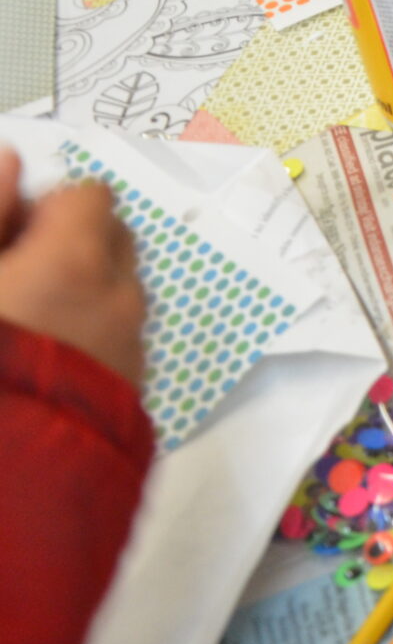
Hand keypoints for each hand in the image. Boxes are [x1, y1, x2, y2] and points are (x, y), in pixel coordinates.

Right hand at [0, 147, 146, 386]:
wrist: (4, 482)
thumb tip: (10, 161)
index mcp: (74, 260)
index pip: (89, 195)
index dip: (45, 206)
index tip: (9, 233)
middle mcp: (118, 295)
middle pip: (111, 239)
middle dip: (67, 244)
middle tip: (10, 273)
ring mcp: (129, 345)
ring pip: (115, 291)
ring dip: (78, 291)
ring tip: (19, 321)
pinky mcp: (128, 390)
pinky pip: (116, 338)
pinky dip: (86, 333)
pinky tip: (38, 360)